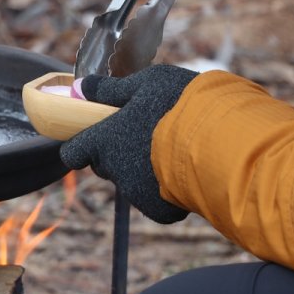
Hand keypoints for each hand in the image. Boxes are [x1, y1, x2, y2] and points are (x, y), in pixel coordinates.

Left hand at [59, 65, 196, 223]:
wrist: (221, 140)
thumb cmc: (180, 104)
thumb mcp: (145, 83)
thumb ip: (109, 90)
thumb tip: (78, 87)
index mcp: (103, 141)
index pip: (72, 153)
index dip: (81, 146)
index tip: (94, 137)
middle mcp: (114, 171)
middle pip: (105, 166)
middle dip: (117, 155)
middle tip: (145, 136)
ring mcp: (135, 193)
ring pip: (131, 182)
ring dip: (143, 170)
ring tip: (174, 150)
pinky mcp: (158, 210)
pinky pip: (155, 200)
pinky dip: (164, 190)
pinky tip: (185, 171)